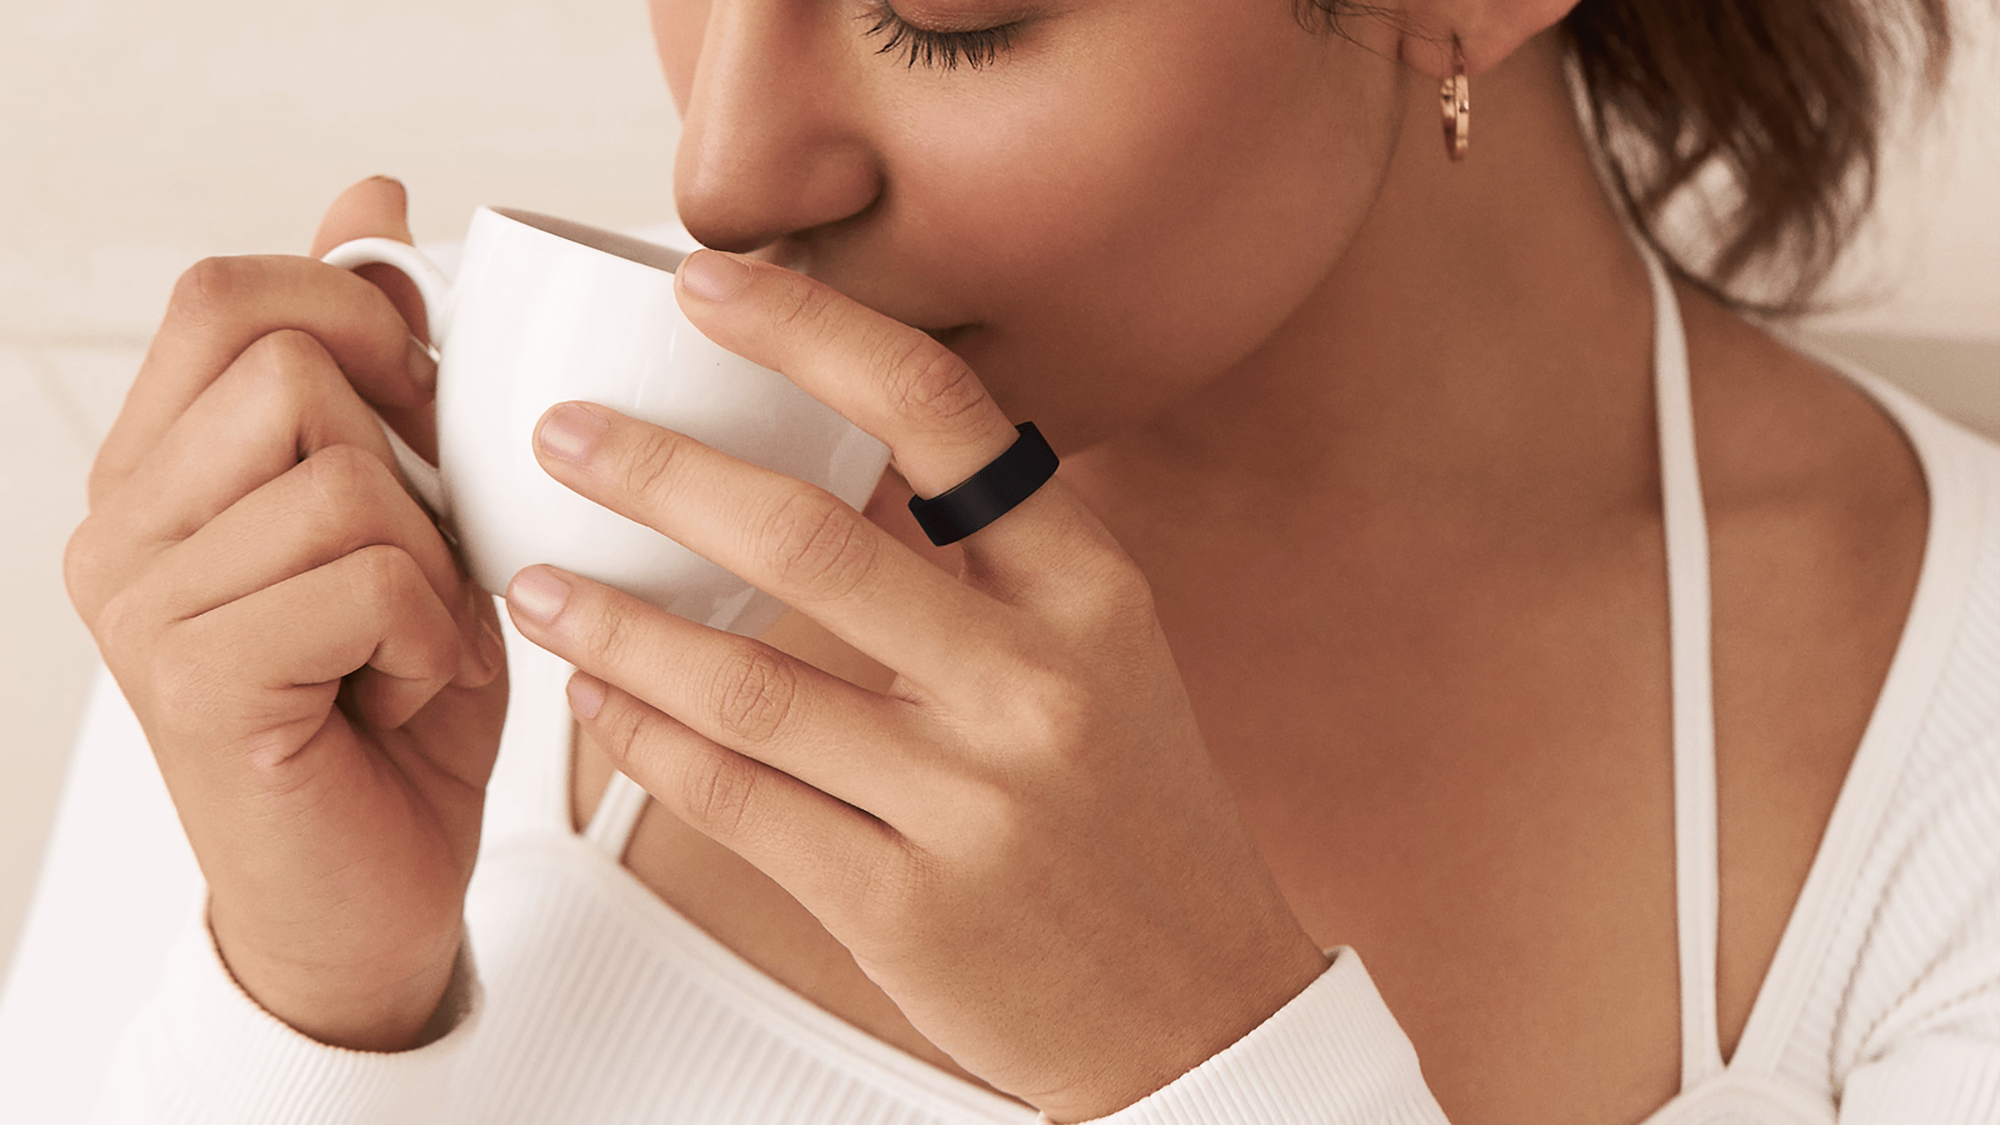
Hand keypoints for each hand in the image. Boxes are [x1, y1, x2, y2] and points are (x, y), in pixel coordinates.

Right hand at [64, 178, 507, 1050]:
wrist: (372, 894)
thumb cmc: (395, 700)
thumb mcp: (411, 507)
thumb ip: (375, 364)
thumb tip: (371, 197)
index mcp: (162, 466)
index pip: (223, 293)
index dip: (357, 316)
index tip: (421, 404)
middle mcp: (120, 524)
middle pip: (283, 366)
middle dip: (402, 451)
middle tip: (419, 550)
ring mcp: (140, 602)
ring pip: (336, 474)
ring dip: (427, 558)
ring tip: (405, 638)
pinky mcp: (190, 680)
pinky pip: (363, 576)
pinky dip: (428, 631)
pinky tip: (403, 688)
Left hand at [502, 249, 1326, 1120]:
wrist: (1198, 1004)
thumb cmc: (1133, 817)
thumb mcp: (1108, 658)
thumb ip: (993, 559)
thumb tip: (845, 452)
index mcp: (1089, 595)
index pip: (945, 419)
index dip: (815, 333)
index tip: (713, 287)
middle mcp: (1035, 685)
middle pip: (812, 539)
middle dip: (659, 472)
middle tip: (568, 434)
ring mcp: (970, 801)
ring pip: (745, 684)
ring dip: (618, 623)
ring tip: (542, 579)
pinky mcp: (904, 904)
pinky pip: (737, 802)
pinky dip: (646, 744)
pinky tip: (600, 704)